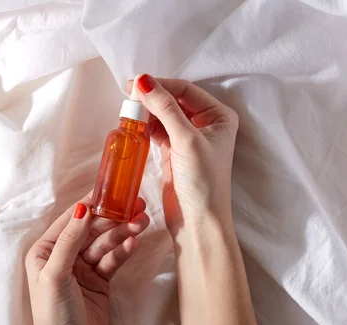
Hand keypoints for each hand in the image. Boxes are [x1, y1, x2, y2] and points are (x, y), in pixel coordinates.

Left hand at [21, 193, 149, 324]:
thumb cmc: (54, 317)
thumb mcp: (56, 275)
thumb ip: (69, 240)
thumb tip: (82, 208)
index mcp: (45, 252)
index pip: (71, 221)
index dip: (92, 205)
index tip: (113, 190)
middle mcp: (63, 258)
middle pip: (92, 231)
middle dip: (113, 220)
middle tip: (137, 209)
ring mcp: (83, 271)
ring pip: (105, 245)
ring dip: (122, 234)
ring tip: (142, 224)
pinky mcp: (100, 283)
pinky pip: (113, 261)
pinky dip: (123, 252)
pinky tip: (134, 244)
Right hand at [128, 75, 238, 234]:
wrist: (197, 221)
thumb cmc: (202, 182)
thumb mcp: (186, 140)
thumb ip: (165, 109)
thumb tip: (143, 81)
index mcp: (218, 116)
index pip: (186, 90)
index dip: (161, 85)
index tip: (135, 83)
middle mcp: (206, 124)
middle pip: (173, 100)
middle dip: (152, 98)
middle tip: (127, 96)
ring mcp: (189, 138)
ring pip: (163, 115)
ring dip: (146, 112)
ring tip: (127, 112)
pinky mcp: (174, 151)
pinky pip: (157, 130)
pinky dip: (145, 127)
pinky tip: (133, 125)